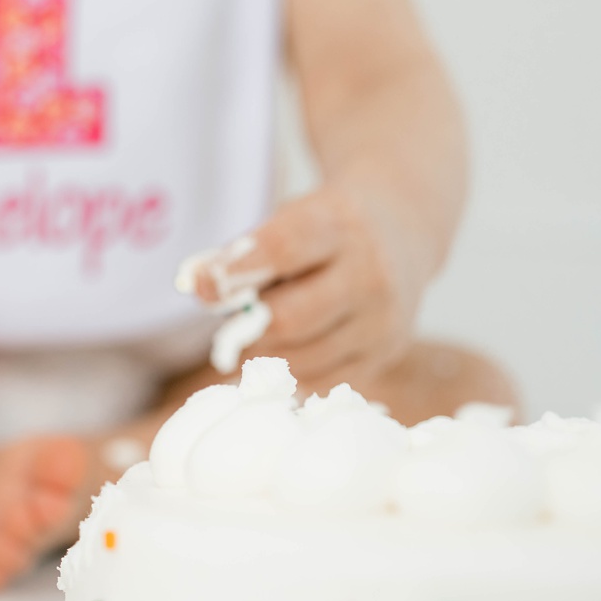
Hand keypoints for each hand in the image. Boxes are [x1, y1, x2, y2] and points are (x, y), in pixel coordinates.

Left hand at [194, 184, 424, 390]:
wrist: (404, 230)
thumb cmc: (325, 229)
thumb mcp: (288, 219)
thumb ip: (241, 254)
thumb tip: (196, 284)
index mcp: (340, 225)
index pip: (284, 249)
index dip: (238, 271)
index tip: (204, 284)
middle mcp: (371, 274)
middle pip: (290, 319)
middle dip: (248, 327)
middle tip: (231, 324)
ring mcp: (383, 319)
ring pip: (299, 359)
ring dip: (264, 353)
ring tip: (260, 333)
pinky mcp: (386, 353)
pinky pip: (319, 381)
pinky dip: (290, 371)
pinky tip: (286, 349)